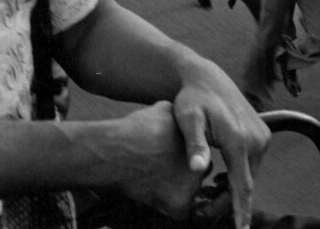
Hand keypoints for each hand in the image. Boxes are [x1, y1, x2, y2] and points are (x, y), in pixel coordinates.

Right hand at [96, 101, 205, 219]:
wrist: (118, 151)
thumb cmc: (136, 130)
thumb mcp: (163, 110)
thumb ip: (177, 117)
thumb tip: (178, 116)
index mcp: (200, 144)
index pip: (201, 153)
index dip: (185, 155)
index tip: (170, 155)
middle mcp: (201, 164)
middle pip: (199, 173)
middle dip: (185, 172)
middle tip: (164, 169)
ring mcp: (192, 185)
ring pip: (190, 191)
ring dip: (177, 188)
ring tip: (156, 180)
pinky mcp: (180, 204)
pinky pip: (180, 210)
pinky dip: (169, 206)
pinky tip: (155, 193)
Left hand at [172, 63, 270, 228]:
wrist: (207, 79)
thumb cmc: (192, 99)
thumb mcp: (187, 118)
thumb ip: (194, 144)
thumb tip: (197, 168)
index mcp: (238, 139)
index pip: (242, 184)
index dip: (240, 209)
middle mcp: (257, 139)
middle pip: (246, 183)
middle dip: (229, 202)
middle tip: (204, 215)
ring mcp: (262, 137)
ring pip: (249, 175)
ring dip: (233, 189)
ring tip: (209, 198)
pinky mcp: (262, 135)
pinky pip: (251, 164)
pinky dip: (238, 176)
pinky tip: (219, 180)